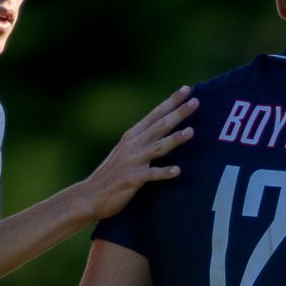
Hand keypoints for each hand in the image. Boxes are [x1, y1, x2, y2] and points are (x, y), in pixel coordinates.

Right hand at [82, 87, 197, 220]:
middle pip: (160, 126)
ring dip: (175, 139)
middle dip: (178, 113)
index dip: (171, 101)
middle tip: (196, 102)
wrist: (90, 195)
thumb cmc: (111, 174)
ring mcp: (133, 161)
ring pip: (158, 147)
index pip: (155, 114)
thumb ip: (142, 140)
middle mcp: (133, 145)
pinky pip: (151, 175)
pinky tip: (177, 171)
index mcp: (132, 136)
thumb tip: (161, 129)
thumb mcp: (125, 151)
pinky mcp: (132, 179)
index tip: (187, 89)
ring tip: (191, 131)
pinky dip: (164, 172)